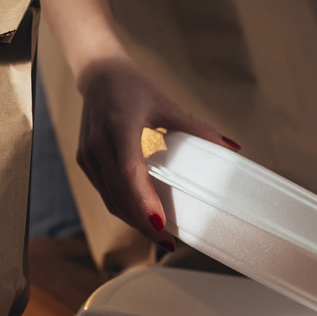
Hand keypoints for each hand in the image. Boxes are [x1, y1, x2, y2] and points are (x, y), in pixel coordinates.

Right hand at [76, 56, 240, 250]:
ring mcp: (88, 155)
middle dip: (142, 222)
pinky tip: (141, 216)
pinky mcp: (85, 161)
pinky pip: (104, 192)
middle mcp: (98, 144)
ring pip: (109, 199)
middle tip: (168, 241)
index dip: (143, 201)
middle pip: (118, 195)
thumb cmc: (134, 87)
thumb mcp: (167, 104)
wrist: (99, 74)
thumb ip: (198, 128)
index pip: (128, 172)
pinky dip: (123, 207)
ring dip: (132, 220)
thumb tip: (231, 148)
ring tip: (159, 235)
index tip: (161, 223)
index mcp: (119, 127)